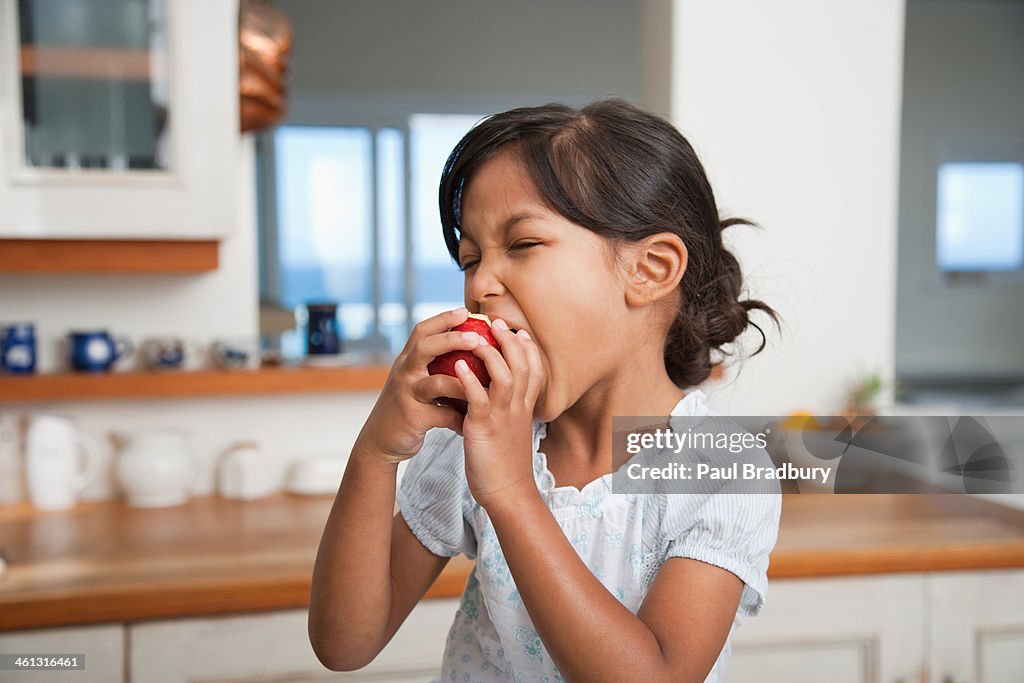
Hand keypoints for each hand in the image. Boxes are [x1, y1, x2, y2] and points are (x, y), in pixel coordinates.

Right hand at [357, 307, 482, 463]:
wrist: (380, 441)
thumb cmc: (407, 406)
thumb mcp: (414, 380)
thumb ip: (433, 365)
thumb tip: (468, 345)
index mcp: (407, 360)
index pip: (422, 331)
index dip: (443, 318)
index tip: (466, 310)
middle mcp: (404, 373)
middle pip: (425, 347)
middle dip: (452, 340)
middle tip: (478, 338)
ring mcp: (407, 395)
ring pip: (436, 383)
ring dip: (462, 383)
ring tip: (486, 385)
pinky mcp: (412, 418)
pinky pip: (442, 414)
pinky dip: (460, 418)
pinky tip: (475, 423)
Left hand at [452, 318, 546, 509]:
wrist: (507, 492)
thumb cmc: (505, 463)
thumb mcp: (512, 431)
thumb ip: (509, 410)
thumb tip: (499, 397)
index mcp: (525, 408)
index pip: (535, 370)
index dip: (528, 349)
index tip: (520, 332)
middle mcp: (518, 408)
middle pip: (521, 365)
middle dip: (509, 340)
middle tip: (496, 323)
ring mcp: (502, 416)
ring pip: (504, 375)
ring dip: (490, 353)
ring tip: (476, 337)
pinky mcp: (484, 427)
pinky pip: (478, 398)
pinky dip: (469, 379)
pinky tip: (458, 366)